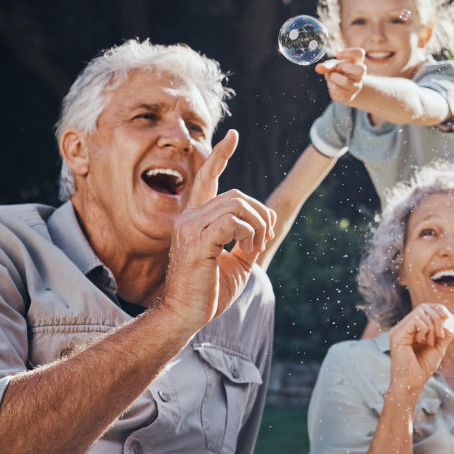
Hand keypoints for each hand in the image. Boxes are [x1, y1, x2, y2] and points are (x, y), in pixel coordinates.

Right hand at [159, 130, 275, 332]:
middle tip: (264, 240)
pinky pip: (233, 222)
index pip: (207, 177)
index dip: (220, 155)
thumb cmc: (208, 292)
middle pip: (237, 195)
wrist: (185, 317)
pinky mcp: (197, 241)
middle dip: (261, 214)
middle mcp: (189, 217)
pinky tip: (248, 249)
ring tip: (256, 246)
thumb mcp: (236, 263)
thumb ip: (248, 240)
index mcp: (196, 219)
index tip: (233, 136)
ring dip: (257, 225)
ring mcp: (190, 227)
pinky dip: (249, 233)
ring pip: (237, 205)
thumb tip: (267, 223)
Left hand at [316, 47, 365, 103]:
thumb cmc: (338, 72)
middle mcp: (360, 74)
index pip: (360, 53)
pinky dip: (331, 87)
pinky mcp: (350, 96)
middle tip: (338, 68)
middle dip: (345, 67)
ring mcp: (356, 86)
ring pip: (346, 81)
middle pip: (361, 69)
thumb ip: (327, 66)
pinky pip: (339, 91)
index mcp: (357, 62)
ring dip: (334, 78)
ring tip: (331, 77)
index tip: (337, 55)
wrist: (343, 88)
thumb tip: (318, 68)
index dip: (349, 53)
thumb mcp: (333, 66)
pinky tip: (332, 85)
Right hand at [386, 303, 453, 402]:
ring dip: (432, 327)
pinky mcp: (397, 335)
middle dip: (439, 317)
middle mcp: (404, 327)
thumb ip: (444, 335)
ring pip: (421, 312)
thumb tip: (452, 322)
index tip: (451, 319)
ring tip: (429, 343)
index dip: (439, 310)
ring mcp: (399, 330)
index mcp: (412, 329)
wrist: (412, 383)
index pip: (425, 309)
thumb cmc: (422, 369)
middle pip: (424, 307)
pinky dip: (425, 330)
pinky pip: (416, 320)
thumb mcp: (438, 348)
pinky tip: (421, 343)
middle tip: (443, 332)